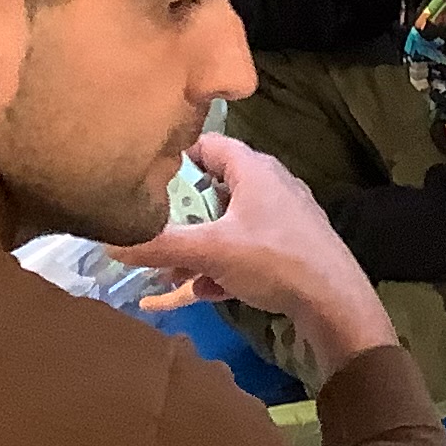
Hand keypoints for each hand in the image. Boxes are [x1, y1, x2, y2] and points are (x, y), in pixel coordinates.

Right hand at [111, 134, 395, 381]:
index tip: (144, 178)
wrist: (335, 302)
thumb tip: (110, 242)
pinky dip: (225, 264)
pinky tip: (208, 291)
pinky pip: (247, 247)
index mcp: (253, 168)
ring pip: (229, 223)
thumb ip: (161, 246)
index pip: (206, 143)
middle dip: (183, 216)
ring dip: (201, 246)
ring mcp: (283, 215)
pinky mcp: (291, 246)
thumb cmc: (274, 259)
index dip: (175, 157)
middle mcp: (269, 183)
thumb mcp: (211, 251)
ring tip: (175, 273)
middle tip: (154, 235)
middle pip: (214, 188)